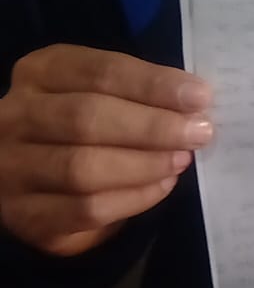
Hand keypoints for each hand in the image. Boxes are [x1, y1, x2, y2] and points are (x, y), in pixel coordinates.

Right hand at [0, 45, 212, 256]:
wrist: (44, 179)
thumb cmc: (89, 122)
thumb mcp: (105, 92)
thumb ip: (141, 92)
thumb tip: (196, 103)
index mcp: (40, 72)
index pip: (100, 72)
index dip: (153, 84)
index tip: (200, 97)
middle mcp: (15, 117)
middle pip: (87, 117)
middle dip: (153, 126)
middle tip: (199, 133)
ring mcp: (12, 168)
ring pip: (82, 168)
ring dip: (145, 164)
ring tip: (182, 159)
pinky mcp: (25, 215)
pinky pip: (85, 209)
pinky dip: (133, 198)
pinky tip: (162, 185)